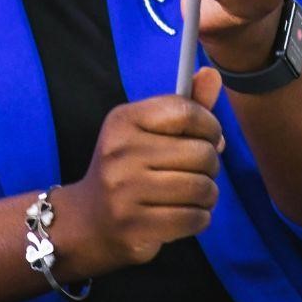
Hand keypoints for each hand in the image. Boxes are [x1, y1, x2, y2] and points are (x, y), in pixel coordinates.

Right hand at [58, 68, 225, 277]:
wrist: (88, 221)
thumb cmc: (129, 169)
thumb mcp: (148, 132)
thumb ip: (184, 106)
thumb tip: (213, 74)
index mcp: (123, 121)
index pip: (185, 111)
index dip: (210, 125)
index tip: (210, 137)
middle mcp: (120, 152)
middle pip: (201, 152)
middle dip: (212, 164)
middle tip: (200, 170)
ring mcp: (125, 192)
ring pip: (202, 188)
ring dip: (209, 193)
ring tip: (196, 194)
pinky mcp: (135, 226)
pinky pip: (194, 218)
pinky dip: (201, 217)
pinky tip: (186, 213)